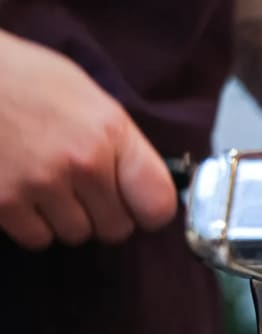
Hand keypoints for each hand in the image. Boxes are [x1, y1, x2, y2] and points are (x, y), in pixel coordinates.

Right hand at [0, 30, 175, 249]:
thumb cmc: (21, 78)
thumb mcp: (84, 95)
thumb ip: (118, 143)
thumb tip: (142, 186)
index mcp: (110, 132)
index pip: (158, 204)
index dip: (147, 211)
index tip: (134, 205)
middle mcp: (83, 162)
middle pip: (117, 228)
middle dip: (101, 215)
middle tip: (79, 191)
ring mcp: (42, 184)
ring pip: (76, 235)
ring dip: (64, 220)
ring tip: (44, 184)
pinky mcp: (3, 202)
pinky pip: (37, 239)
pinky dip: (30, 224)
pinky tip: (20, 192)